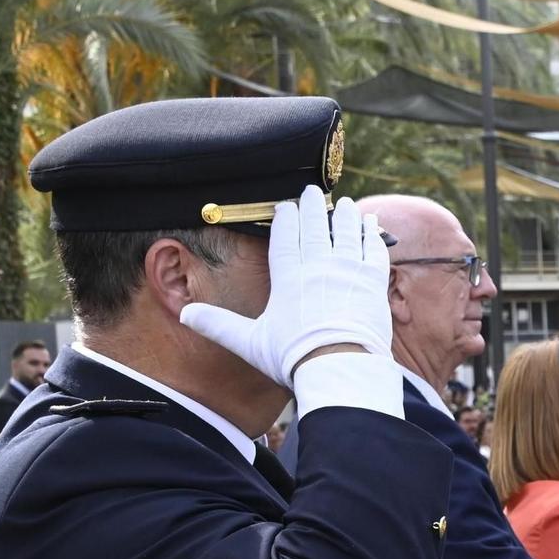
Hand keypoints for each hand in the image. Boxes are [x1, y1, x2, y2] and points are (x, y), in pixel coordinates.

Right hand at [179, 186, 390, 386]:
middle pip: (314, 229)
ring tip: (344, 204)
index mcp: (287, 278)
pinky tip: (371, 225)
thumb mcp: (249, 342)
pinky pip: (373, 250)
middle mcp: (317, 268)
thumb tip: (185, 314)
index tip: (285, 205)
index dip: (284, 219)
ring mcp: (347, 271)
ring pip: (345, 233)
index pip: (284, 238)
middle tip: (312, 191)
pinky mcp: (372, 282)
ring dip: (344, 216)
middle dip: (312, 207)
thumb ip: (218, 324)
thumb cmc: (293, 357)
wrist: (338, 367)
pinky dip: (371, 235)